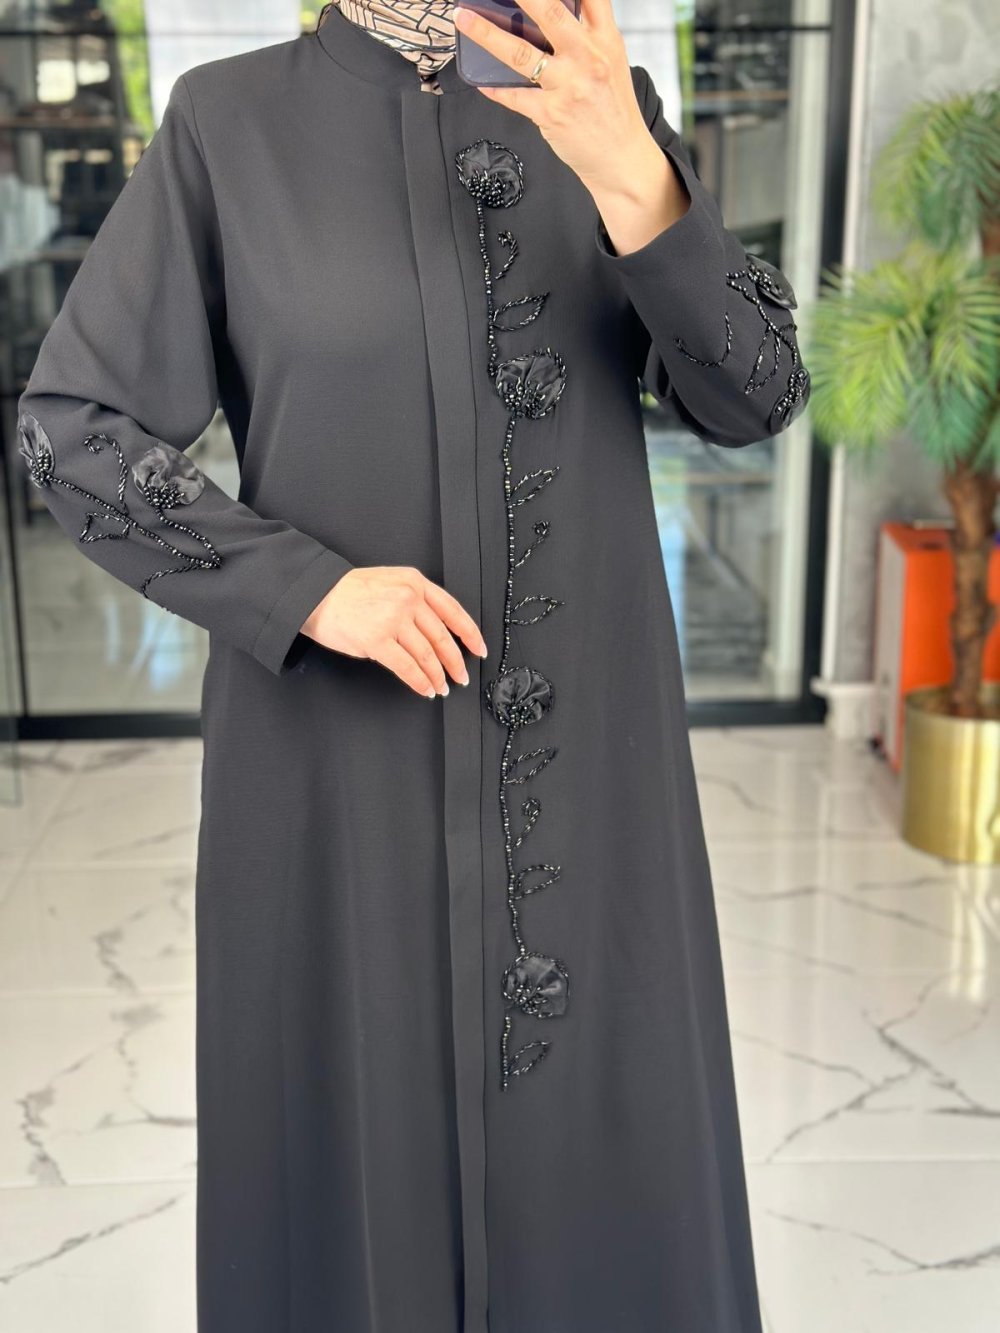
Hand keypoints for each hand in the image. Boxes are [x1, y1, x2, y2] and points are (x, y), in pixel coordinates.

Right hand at [300, 566, 487, 698]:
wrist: (316, 595)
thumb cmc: (349, 591)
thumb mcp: (390, 582)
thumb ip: (415, 599)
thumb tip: (436, 631)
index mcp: (415, 583)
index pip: (453, 611)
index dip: (470, 634)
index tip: (479, 650)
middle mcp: (408, 599)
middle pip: (442, 638)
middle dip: (455, 662)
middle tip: (461, 676)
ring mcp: (393, 620)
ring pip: (427, 655)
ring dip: (437, 676)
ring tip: (441, 687)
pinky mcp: (377, 640)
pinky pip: (407, 667)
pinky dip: (419, 682)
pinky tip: (425, 688)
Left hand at [452, 0, 653, 193]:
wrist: (623, 159)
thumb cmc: (615, 112)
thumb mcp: (611, 63)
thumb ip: (587, 36)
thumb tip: (551, 17)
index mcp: (606, 40)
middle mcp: (588, 58)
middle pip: (550, 12)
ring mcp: (568, 86)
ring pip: (520, 52)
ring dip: (486, 34)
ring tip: (464, 19)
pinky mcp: (551, 114)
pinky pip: (514, 96)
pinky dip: (494, 89)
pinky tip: (482, 82)